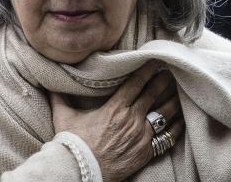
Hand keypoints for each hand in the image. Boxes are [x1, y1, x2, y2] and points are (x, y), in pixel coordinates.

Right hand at [50, 61, 183, 181]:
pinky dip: (176, 124)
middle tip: (172, 70)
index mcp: (114, 108)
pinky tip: (181, 117)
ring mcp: (141, 136)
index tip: (156, 61)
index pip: (136, 83)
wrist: (82, 172)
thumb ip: (59, 98)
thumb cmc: (74, 144)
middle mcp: (131, 119)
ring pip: (165, 113)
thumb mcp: (63, 118)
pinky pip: (168, 135)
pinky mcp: (146, 151)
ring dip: (173, 99)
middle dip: (164, 80)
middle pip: (154, 94)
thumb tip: (49, 83)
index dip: (148, 70)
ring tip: (179, 90)